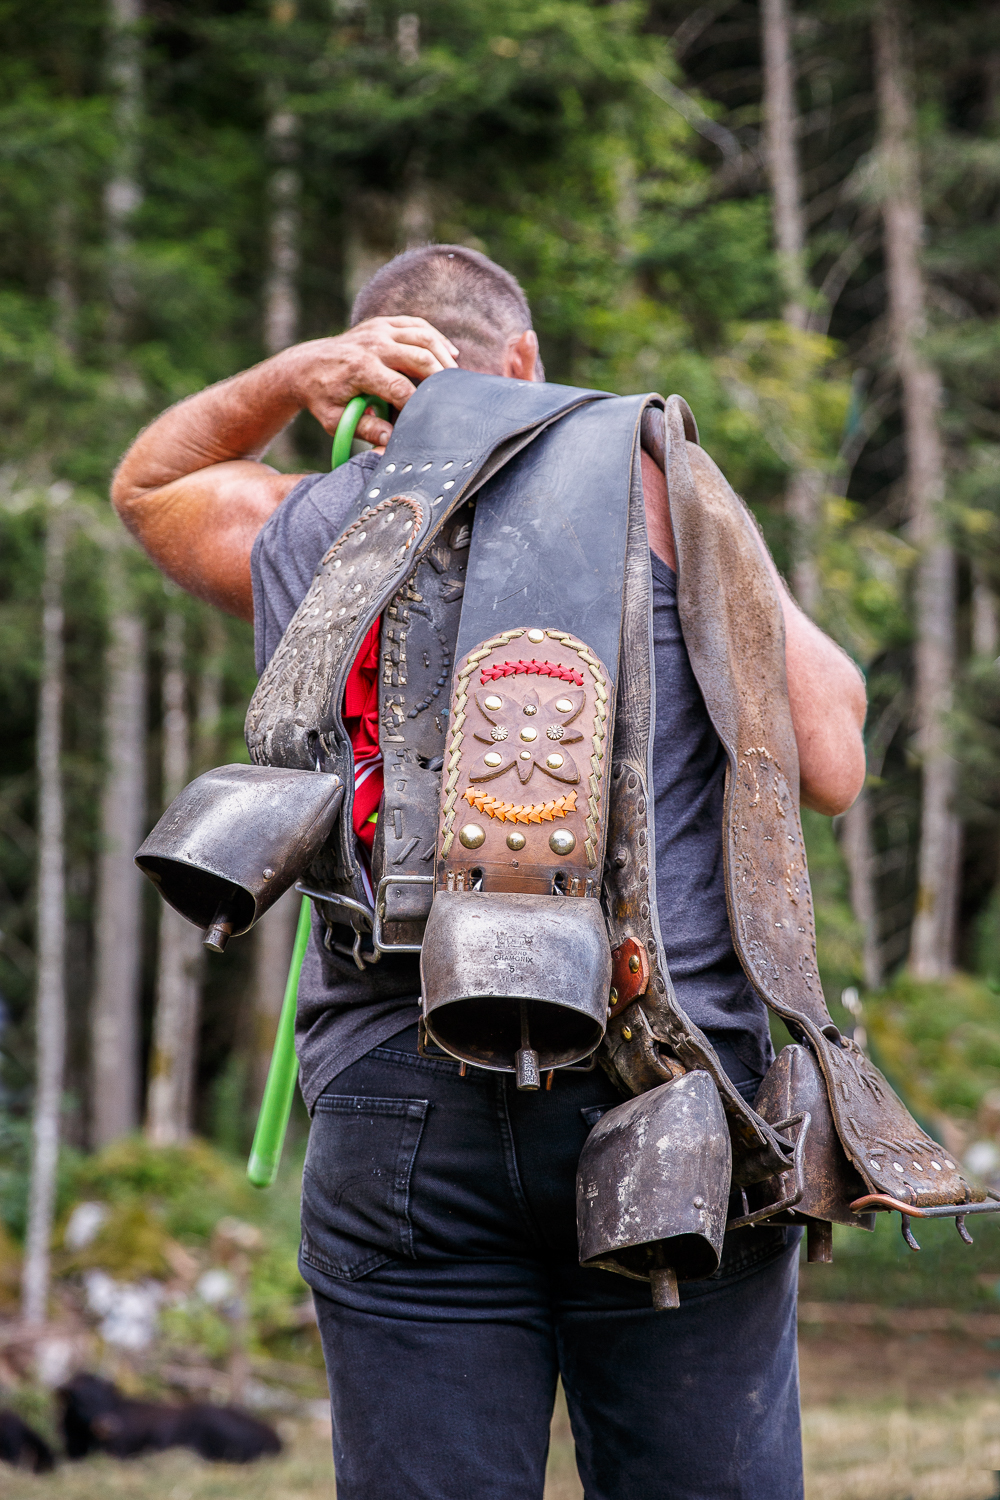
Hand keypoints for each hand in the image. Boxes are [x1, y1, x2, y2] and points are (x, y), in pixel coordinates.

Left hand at [283, 317, 459, 444]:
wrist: (304, 366)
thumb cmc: (322, 397)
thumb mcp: (336, 420)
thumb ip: (365, 430)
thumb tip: (391, 442)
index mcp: (360, 369)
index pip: (400, 387)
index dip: (419, 405)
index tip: (431, 418)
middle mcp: (372, 345)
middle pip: (420, 357)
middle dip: (441, 378)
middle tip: (455, 396)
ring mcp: (378, 330)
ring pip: (424, 336)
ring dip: (444, 356)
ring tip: (455, 377)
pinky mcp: (383, 323)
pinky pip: (417, 326)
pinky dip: (436, 339)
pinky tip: (450, 354)